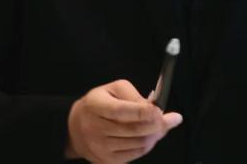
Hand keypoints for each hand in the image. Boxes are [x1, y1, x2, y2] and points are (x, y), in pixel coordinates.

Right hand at [64, 79, 181, 162]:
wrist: (76, 128)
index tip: (159, 110)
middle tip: (171, 119)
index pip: (120, 111)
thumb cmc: (100, 103)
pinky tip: (150, 137)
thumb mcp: (113, 89)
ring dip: (155, 135)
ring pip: (137, 144)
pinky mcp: (105, 161)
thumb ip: (134, 96)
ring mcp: (99, 148)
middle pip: (132, 130)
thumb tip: (154, 108)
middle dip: (157, 125)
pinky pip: (134, 155)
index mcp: (95, 105)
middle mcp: (94, 128)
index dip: (142, 112)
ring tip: (161, 127)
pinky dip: (147, 146)